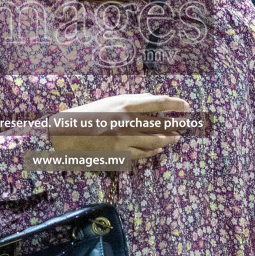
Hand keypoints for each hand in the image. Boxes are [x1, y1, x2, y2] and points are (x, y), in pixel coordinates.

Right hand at [48, 94, 190, 164]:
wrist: (68, 134)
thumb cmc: (89, 115)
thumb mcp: (111, 102)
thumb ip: (132, 102)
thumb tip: (154, 102)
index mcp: (125, 104)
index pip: (159, 102)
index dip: (176, 104)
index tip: (186, 106)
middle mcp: (128, 121)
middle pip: (161, 123)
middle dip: (176, 125)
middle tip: (185, 126)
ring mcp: (126, 139)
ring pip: (155, 141)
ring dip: (168, 140)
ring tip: (175, 139)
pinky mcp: (121, 154)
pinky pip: (143, 154)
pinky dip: (154, 151)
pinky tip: (159, 149)